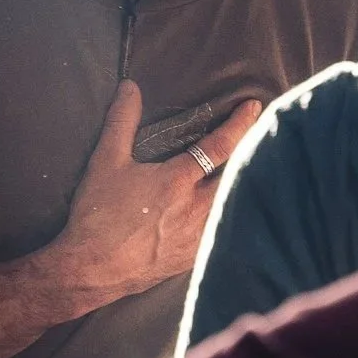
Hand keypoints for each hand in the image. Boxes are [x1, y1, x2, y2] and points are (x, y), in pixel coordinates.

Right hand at [56, 82, 261, 304]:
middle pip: (240, 176)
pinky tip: (236, 206)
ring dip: (245, 184)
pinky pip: (225, 231)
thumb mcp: (106, 163)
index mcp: (178, 181)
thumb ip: (121, 122)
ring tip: (258, 167)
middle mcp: (196, 208)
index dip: (241, 123)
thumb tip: (130, 87)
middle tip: (265, 136)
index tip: (254, 107)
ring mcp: (199, 236)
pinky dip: (234, 214)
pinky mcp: (196, 256)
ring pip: (236, 204)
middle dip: (254, 153)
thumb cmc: (97, 215)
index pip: (220, 146)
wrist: (92, 270)